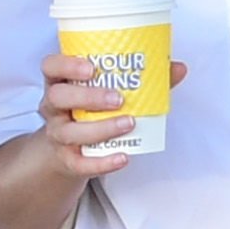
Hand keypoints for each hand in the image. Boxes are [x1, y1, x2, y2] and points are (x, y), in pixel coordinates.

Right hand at [36, 47, 187, 176]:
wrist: (69, 149)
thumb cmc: (91, 111)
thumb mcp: (106, 91)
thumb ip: (142, 78)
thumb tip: (178, 68)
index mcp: (61, 82)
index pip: (51, 66)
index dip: (66, 65)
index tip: (92, 67)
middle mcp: (53, 107)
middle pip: (58, 97)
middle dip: (88, 97)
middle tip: (119, 98)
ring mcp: (58, 133)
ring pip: (69, 131)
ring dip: (100, 128)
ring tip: (128, 123)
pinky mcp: (66, 159)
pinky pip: (79, 163)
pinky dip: (102, 163)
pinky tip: (123, 157)